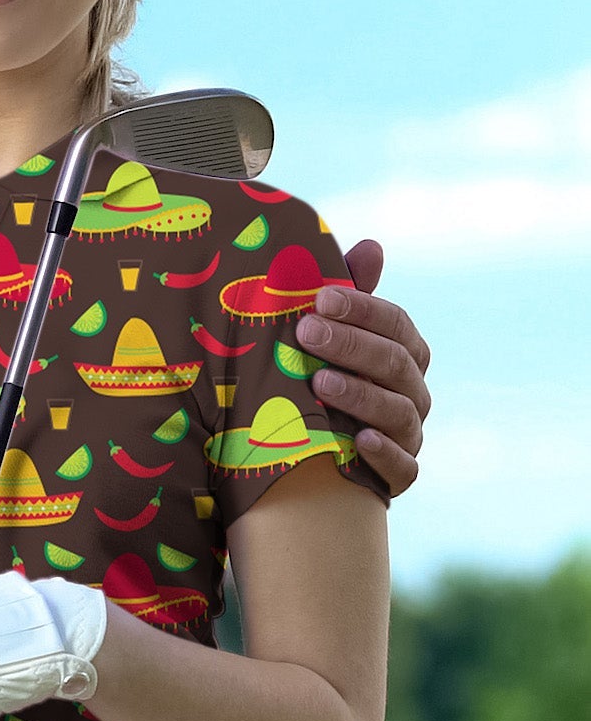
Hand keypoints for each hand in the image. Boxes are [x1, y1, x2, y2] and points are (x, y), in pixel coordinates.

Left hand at [295, 239, 430, 496]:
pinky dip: (384, 454)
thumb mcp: (329, 334)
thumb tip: (372, 245)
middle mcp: (413, 392)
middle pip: (395, 364)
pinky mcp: (398, 475)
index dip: (362, 309)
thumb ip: (348, 295)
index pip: (396, 324)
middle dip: (351, 346)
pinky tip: (358, 440)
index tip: (318, 298)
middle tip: (306, 333)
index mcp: (403, 352)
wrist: (313, 449)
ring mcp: (409, 434)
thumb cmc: (320, 375)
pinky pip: (403, 468)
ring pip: (399, 413)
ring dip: (360, 395)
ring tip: (319, 383)